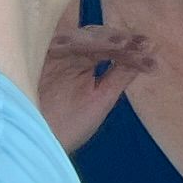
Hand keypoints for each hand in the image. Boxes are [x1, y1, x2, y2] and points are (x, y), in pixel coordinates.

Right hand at [35, 16, 154, 153]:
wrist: (35, 145)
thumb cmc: (65, 126)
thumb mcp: (100, 99)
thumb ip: (121, 74)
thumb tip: (151, 50)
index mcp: (83, 60)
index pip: (110, 46)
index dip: (130, 47)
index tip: (152, 49)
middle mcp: (67, 52)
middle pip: (95, 37)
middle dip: (119, 40)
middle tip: (142, 44)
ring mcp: (48, 53)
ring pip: (77, 37)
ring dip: (102, 39)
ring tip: (125, 44)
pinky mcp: (31, 56)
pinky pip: (53, 43)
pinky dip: (75, 42)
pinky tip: (94, 44)